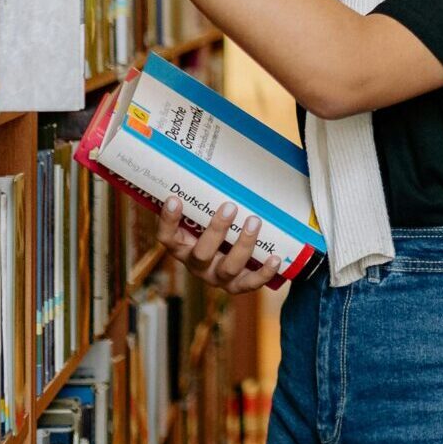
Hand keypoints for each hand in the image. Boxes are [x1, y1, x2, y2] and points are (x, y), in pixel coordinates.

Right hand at [159, 195, 280, 294]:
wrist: (233, 259)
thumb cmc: (215, 229)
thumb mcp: (204, 215)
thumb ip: (205, 198)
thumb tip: (218, 158)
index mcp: (182, 247)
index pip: (167, 237)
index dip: (168, 221)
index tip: (174, 199)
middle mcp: (197, 265)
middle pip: (201, 254)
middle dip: (216, 230)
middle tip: (230, 206)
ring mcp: (217, 277)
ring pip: (228, 268)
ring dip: (243, 245)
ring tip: (254, 220)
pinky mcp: (237, 285)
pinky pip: (250, 283)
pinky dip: (264, 272)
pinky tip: (275, 257)